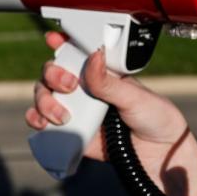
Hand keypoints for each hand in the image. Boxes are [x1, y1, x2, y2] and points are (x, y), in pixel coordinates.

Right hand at [24, 31, 191, 163]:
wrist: (160, 156)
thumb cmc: (155, 118)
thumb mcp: (134, 96)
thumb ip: (109, 82)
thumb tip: (93, 55)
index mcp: (101, 74)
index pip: (76, 53)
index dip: (61, 43)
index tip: (53, 39)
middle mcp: (85, 90)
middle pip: (53, 74)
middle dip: (52, 75)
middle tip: (69, 85)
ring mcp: (76, 111)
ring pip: (44, 97)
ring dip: (43, 101)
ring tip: (61, 115)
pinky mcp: (72, 134)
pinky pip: (45, 125)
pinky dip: (36, 121)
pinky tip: (43, 124)